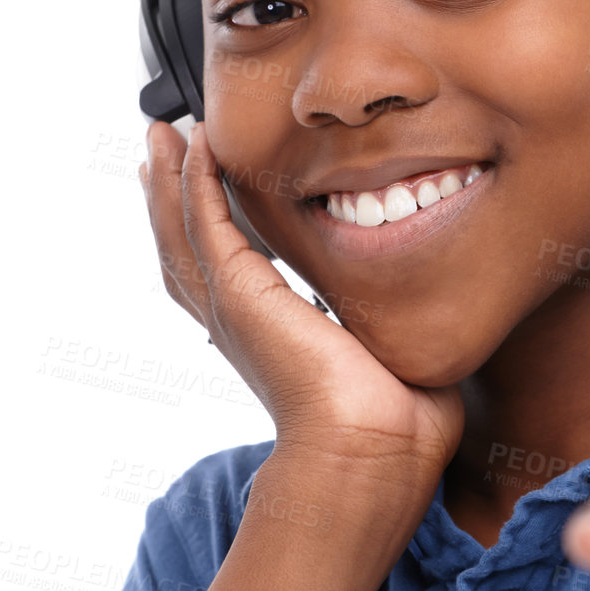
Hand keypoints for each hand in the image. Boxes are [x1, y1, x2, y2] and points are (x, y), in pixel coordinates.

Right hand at [139, 120, 463, 487]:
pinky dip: (196, 181)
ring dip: (171, 178)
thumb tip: (428, 305)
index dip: (207, 226)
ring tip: (162, 135)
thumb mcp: (391, 354)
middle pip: (184, 245)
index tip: (203, 185)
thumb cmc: (396, 428)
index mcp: (270, 337)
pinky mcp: (240, 296)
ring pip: (182, 230)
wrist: (372, 456)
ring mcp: (234, 309)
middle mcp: (239, 323)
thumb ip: (395, 321)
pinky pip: (205, 224)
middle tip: (161, 144)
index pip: (224, 269)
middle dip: (170, 192)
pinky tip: (198, 145)